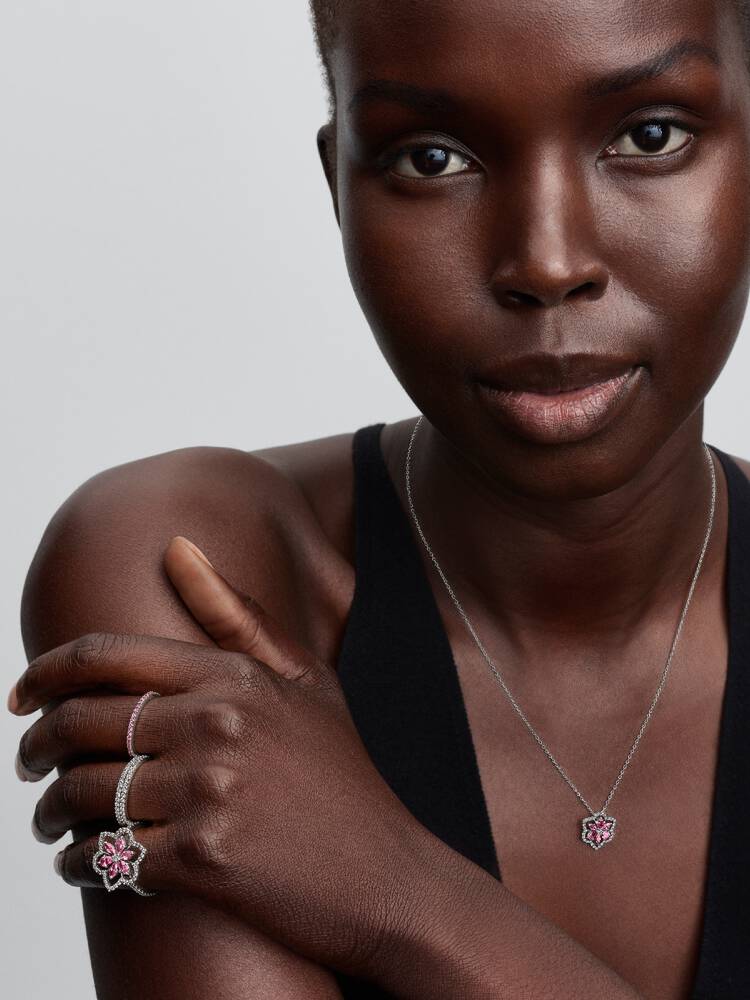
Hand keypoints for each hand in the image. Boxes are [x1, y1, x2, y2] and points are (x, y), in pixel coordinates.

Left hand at [8, 537, 431, 978]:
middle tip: (31, 763)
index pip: (106, 657)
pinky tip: (81, 862)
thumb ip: (239, 615)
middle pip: (80, 723)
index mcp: (232, 676)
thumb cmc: (349, 776)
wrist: (392, 877)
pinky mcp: (202, 859)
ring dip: (51, 811)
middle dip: (36, 745)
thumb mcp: (307, 680)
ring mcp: (207, 791)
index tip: (22, 696)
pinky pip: (103, 857)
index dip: (45, 674)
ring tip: (53, 818)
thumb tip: (179, 548)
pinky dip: (77, 863)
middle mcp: (214, 724)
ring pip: (83, 793)